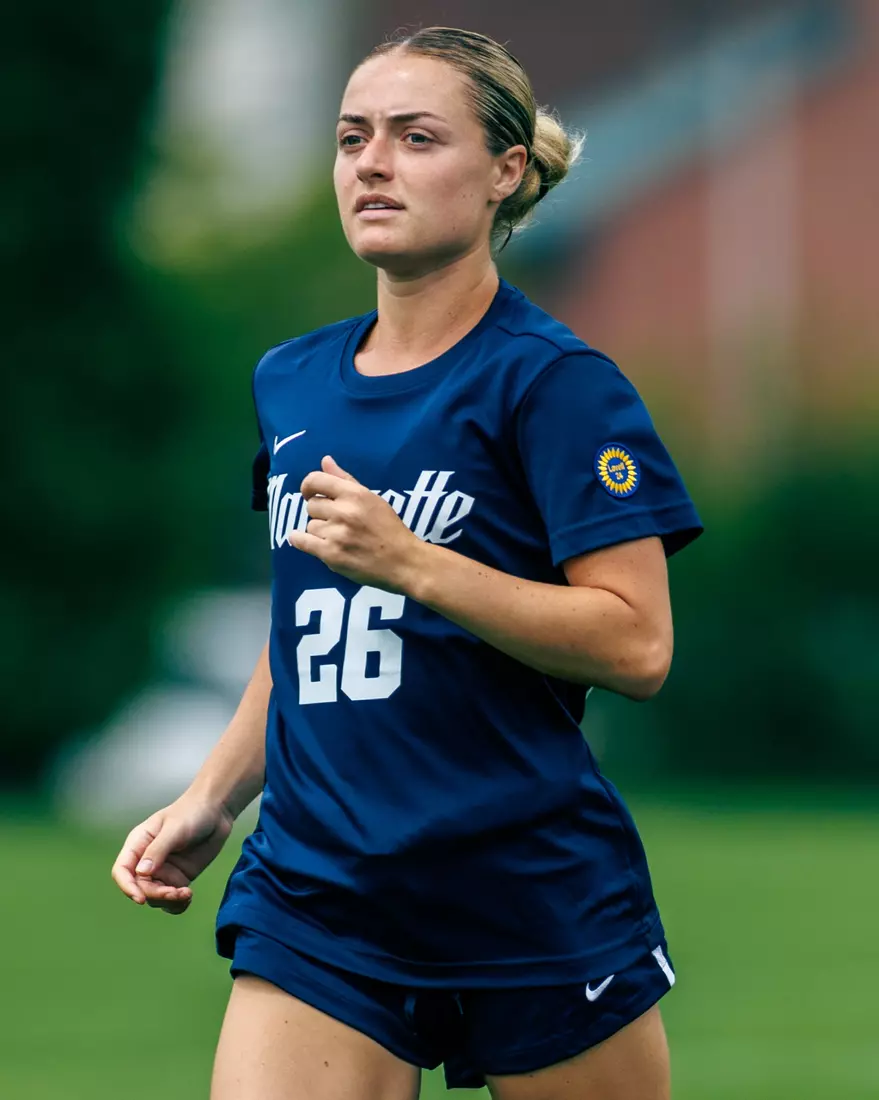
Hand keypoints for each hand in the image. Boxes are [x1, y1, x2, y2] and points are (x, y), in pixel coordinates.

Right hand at [110, 793, 234, 914]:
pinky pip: (171, 899)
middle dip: (156, 895)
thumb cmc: (192, 813)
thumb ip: (158, 850)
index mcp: (138, 844)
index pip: (122, 871)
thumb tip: (141, 873)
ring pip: (155, 897)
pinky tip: (188, 897)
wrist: (216, 812)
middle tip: (176, 892)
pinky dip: (177, 904)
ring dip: (168, 901)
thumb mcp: (175, 829)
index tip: (141, 899)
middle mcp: (147, 860)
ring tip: (186, 894)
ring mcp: (163, 871)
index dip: (127, 887)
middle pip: (140, 888)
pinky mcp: (178, 878)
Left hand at [289, 455, 425, 591]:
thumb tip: (325, 460)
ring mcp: (337, 534)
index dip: (308, 486)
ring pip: (310, 525)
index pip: (316, 480)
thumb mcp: (372, 499)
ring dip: (319, 531)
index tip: (310, 493)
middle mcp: (344, 512)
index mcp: (355, 495)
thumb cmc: (389, 529)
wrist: (403, 562)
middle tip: (335, 521)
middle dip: (320, 512)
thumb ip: (346, 480)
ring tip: (337, 537)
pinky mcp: (331, 554)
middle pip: (312, 505)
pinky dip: (299, 540)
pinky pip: (302, 542)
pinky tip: (303, 540)